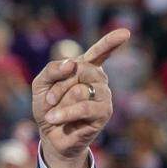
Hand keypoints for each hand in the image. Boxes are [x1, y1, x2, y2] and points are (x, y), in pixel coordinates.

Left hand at [31, 29, 127, 167]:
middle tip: (49, 99)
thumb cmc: (48, 107)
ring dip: (60, 101)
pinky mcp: (104, 113)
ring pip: (80, 88)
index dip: (110, 43)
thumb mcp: (41, 85)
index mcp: (84, 70)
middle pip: (80, 68)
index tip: (125, 33)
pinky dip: (65, 112)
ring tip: (53, 113)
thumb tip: (72, 63)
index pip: (99, 53)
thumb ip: (52, 69)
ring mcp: (104, 96)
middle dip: (58, 84)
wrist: (49, 135)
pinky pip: (84, 106)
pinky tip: (54, 118)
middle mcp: (98, 80)